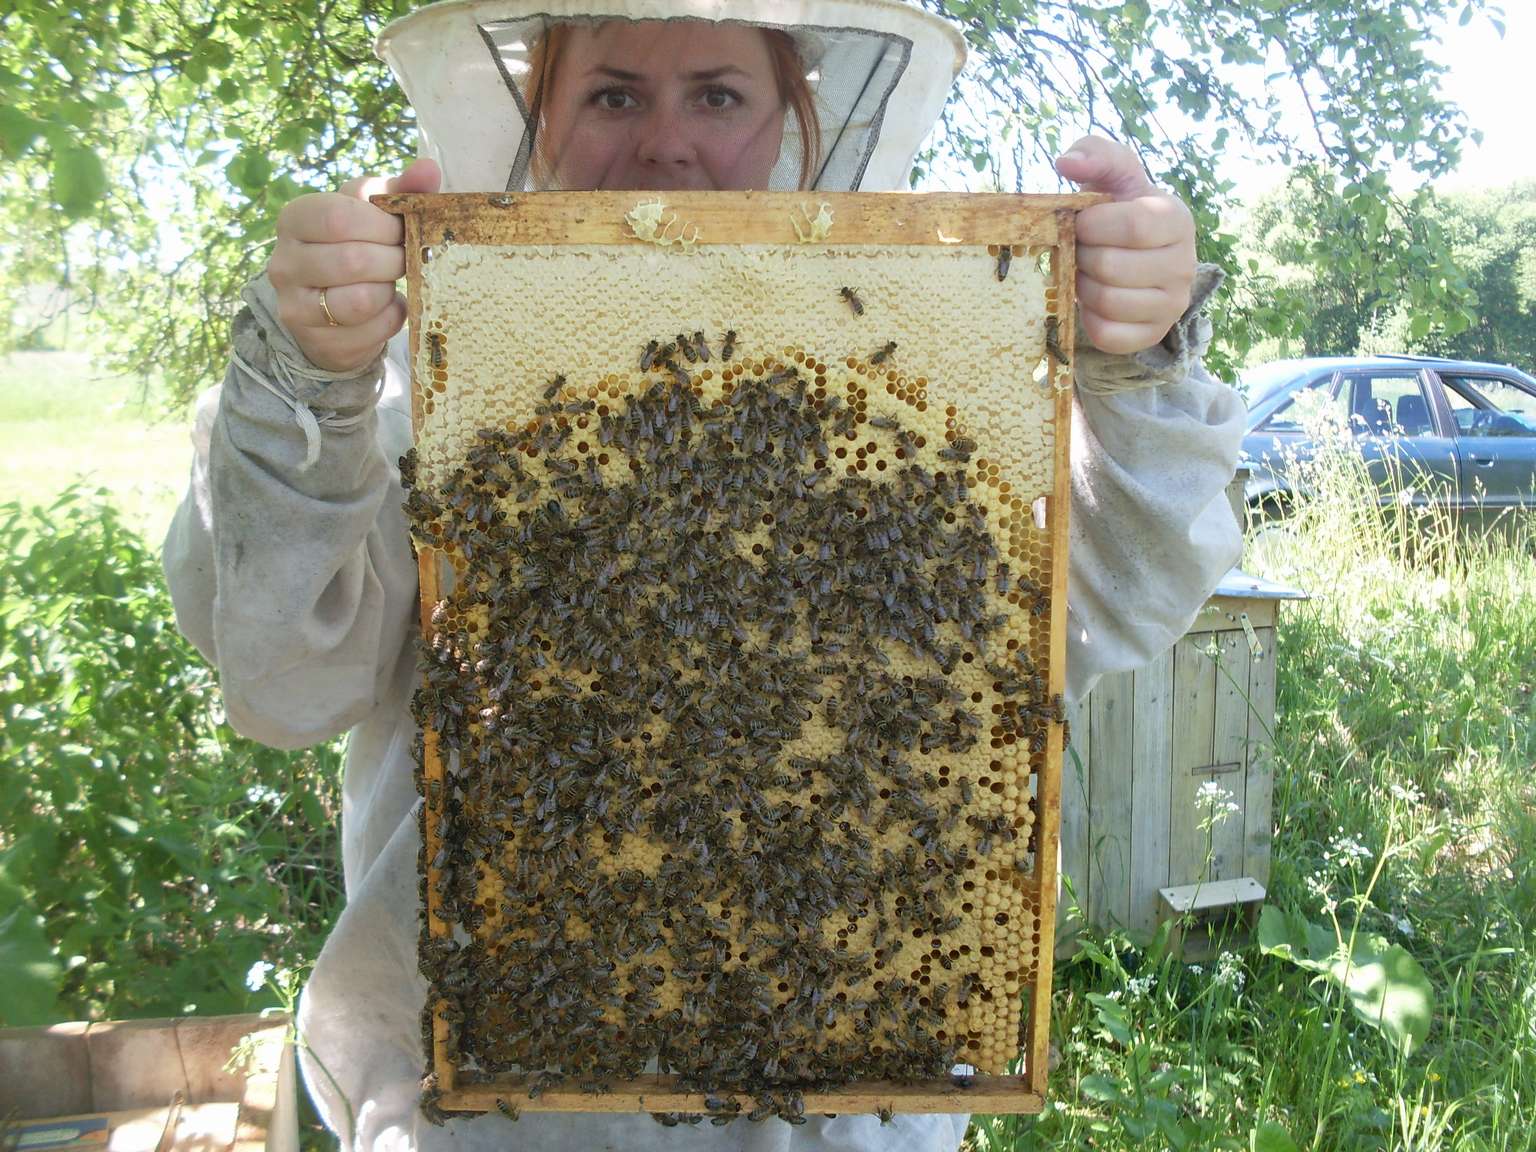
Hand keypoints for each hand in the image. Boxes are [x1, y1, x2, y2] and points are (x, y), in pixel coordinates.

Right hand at [267, 158, 441, 372]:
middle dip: (392, 260)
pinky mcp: (317, 340)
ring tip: (391, 282)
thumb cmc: (356, 247)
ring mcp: (295, 305)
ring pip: (359, 300)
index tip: (400, 231)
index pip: (338, 216)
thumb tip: (429, 168)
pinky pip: (371, 329)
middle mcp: (284, 261)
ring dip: (389, 291)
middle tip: (403, 259)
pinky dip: (391, 318)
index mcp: (296, 218)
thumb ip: (400, 190)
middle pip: (353, 260)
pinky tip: (387, 308)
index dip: (381, 225)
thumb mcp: (373, 214)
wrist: (332, 311)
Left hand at [1054, 136, 1194, 356]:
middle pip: (1112, 267)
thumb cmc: (1119, 212)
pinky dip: (1089, 318)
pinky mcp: (1152, 334)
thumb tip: (1066, 161)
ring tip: (1085, 272)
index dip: (1093, 225)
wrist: (1137, 256)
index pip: (1132, 225)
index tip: (1080, 222)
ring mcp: (1172, 304)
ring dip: (1083, 286)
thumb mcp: (1114, 177)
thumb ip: (1095, 154)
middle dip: (1082, 257)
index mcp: (1177, 220)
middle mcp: (1184, 265)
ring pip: (1108, 302)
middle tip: (1080, 250)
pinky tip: (1092, 301)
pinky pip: (1109, 335)